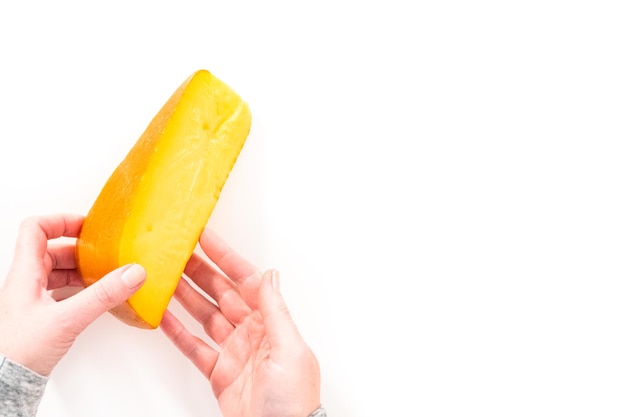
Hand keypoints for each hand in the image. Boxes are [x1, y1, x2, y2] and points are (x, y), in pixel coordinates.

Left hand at [0, 214, 145, 375]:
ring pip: (56, 269)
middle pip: (51, 249)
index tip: (87, 226)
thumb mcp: (67, 319)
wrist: (5, 382)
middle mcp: (25, 282)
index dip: (61, 221)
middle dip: (79, 249)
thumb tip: (130, 273)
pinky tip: (92, 296)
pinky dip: (78, 287)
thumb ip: (102, 295)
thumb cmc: (18, 352)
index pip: (36, 229)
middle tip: (102, 252)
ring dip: (80, 268)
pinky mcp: (38, 314)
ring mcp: (30, 298)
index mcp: (25, 274)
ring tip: (102, 273)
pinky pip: (59, 289)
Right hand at [160, 229, 320, 416]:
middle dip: (200, 270)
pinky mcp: (218, 372)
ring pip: (204, 315)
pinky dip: (176, 331)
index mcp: (271, 322)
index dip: (226, 257)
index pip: (245, 280)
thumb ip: (275, 311)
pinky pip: (194, 346)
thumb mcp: (289, 349)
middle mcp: (251, 332)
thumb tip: (269, 275)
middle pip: (220, 293)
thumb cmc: (293, 400)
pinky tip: (163, 317)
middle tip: (177, 252)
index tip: (207, 238)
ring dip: (185, 295)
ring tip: (165, 277)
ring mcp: (233, 351)